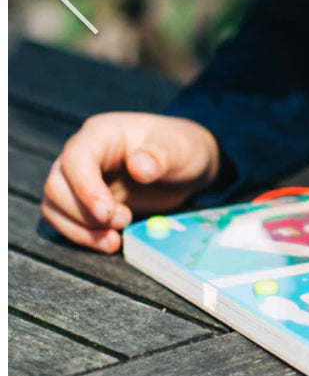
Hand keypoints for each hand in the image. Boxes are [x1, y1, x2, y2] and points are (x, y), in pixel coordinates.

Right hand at [41, 112, 221, 253]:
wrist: (186, 167)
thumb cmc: (183, 149)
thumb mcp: (181, 148)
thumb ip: (161, 155)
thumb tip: (138, 166)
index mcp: (102, 133)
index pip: (77, 157)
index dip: (85, 187)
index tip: (106, 213)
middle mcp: (83, 154)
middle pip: (58, 186)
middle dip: (85, 213)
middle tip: (122, 222)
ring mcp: (79, 179)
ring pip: (55, 206)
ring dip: (80, 229)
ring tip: (114, 240)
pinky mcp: (83, 202)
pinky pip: (66, 221)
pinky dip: (82, 236)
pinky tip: (109, 242)